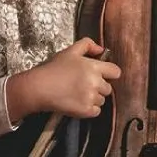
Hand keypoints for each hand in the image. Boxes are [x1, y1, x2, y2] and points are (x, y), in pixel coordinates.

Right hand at [6, 36, 120, 123]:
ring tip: (78, 94)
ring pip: (102, 100)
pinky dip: (89, 109)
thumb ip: (87, 45)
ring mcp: (91, 97)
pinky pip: (96, 111)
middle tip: (83, 85)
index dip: (110, 74)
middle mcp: (95, 82)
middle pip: (108, 88)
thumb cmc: (53, 69)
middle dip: (99, 87)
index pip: (116, 72)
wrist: (40, 87)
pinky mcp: (86, 110)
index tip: (102, 75)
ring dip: (93, 98)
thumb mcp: (70, 51)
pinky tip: (78, 102)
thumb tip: (101, 50)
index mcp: (94, 67)